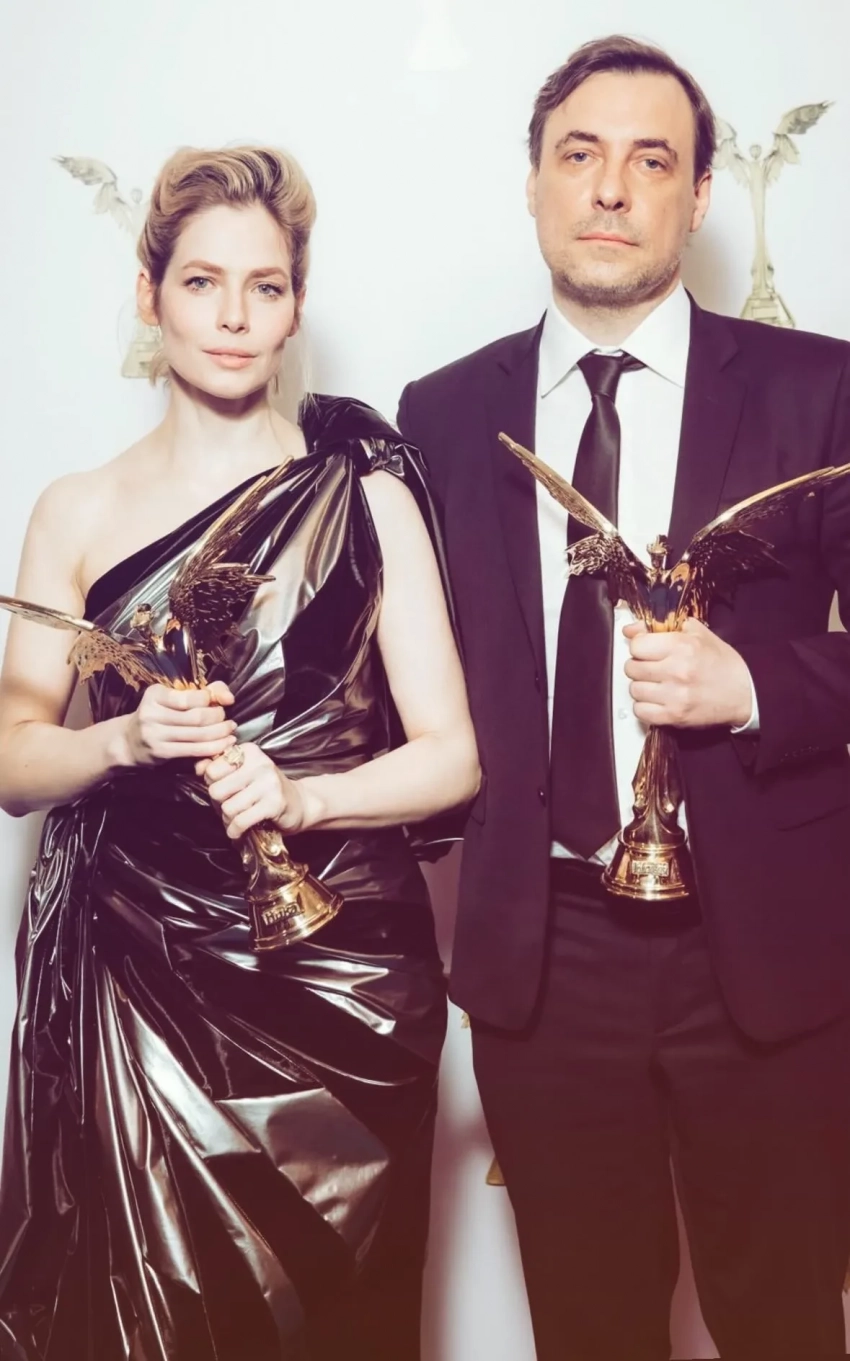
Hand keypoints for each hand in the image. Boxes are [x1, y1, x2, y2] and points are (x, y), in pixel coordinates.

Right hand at [117, 681, 236, 766]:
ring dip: (220, 733)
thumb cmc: (158, 715)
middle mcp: (152, 713)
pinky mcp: (160, 751)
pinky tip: (225, 744)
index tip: (221, 703)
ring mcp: (154, 734)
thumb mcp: (172, 698)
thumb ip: (201, 692)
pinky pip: (193, 750)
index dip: (211, 700)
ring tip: (230, 731)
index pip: (191, 697)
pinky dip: (213, 747)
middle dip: (218, 718)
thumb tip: (229, 697)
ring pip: (198, 734)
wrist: (130, 741)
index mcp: (155, 694)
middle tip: (227, 719)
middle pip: (196, 716)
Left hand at [196, 742, 307, 839]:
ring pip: (227, 807)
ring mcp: (268, 783)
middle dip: (219, 804)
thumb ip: (217, 768)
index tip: (226, 789)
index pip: (211, 770)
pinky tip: (237, 831)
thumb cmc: (264, 789)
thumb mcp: (241, 773)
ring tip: (237, 818)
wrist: (298, 804)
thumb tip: (198, 767)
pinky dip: (235, 830)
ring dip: (228, 819)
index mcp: (248, 751)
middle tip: (231, 806)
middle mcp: (260, 763)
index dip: (213, 784)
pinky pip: (241, 821)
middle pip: (216, 790)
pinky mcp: (274, 803)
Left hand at [623, 619, 752, 727]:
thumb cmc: (722, 663)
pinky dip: (645, 706)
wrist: (745, 693)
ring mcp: (674, 696)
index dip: (640, 647)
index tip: (648, 650)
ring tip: (657, 684)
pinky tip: (658, 700)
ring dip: (642, 687)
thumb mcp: (697, 634)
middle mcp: (676, 670)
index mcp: (682, 646)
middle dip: (639, 666)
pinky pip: (640, 711)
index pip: (636, 645)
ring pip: (634, 690)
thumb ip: (661, 626)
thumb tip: (629, 630)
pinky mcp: (674, 717)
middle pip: (631, 668)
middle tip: (653, 668)